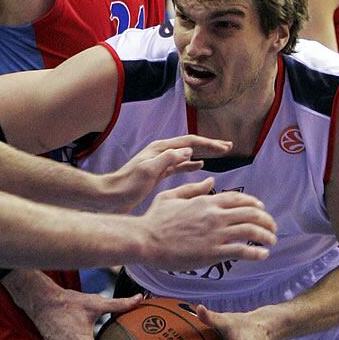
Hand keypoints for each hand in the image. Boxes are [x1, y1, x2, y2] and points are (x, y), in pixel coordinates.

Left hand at [101, 135, 233, 212]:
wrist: (109, 197)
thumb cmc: (127, 185)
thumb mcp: (148, 171)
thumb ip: (168, 159)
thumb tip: (189, 151)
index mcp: (161, 149)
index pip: (191, 142)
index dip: (209, 144)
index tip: (225, 148)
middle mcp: (162, 152)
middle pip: (191, 144)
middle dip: (210, 145)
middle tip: (229, 146)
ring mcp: (161, 162)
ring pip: (188, 154)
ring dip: (204, 153)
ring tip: (219, 153)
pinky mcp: (159, 172)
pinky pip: (180, 165)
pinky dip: (192, 164)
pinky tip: (200, 165)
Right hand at [138, 178, 277, 269]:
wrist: (145, 240)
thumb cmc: (154, 219)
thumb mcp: (172, 195)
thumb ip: (194, 188)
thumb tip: (211, 181)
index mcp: (207, 201)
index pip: (239, 199)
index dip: (255, 204)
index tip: (262, 210)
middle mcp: (215, 215)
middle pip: (252, 213)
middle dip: (267, 220)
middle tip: (272, 228)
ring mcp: (216, 234)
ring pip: (252, 231)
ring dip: (267, 236)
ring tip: (272, 241)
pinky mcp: (213, 253)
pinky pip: (242, 251)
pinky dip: (257, 253)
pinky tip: (263, 255)